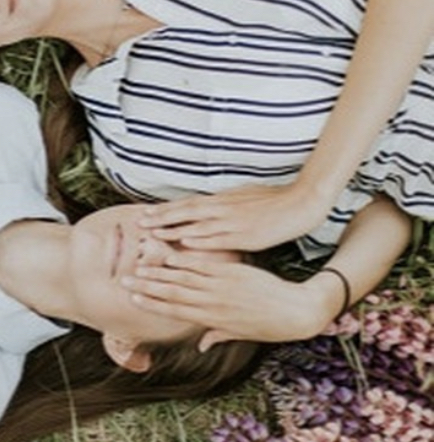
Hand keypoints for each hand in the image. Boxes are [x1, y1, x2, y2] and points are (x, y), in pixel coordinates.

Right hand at [121, 246, 327, 348]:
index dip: (151, 303)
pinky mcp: (232, 272)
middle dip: (146, 286)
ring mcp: (221, 286)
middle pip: (172, 293)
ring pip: (183, 277)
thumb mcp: (240, 334)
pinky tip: (169, 253)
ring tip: (139, 264)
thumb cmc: (269, 325)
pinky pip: (204, 265)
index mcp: (211, 318)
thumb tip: (200, 345)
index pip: (174, 310)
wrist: (296, 312)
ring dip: (158, 271)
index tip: (132, 298)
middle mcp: (212, 303)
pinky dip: (185, 259)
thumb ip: (217, 335)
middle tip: (124, 279)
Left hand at [138, 183, 330, 251]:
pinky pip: (218, 238)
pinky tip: (185, 244)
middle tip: (139, 222)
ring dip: (173, 229)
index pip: (187, 204)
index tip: (145, 212)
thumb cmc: (273, 200)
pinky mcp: (245, 234)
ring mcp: (232, 221)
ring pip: (196, 224)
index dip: (166, 209)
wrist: (301, 202)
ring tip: (152, 233)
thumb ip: (224, 203)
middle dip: (162, 217)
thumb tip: (209, 205)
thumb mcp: (243, 197)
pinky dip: (200, 240)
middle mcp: (222, 208)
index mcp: (222, 200)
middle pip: (185, 212)